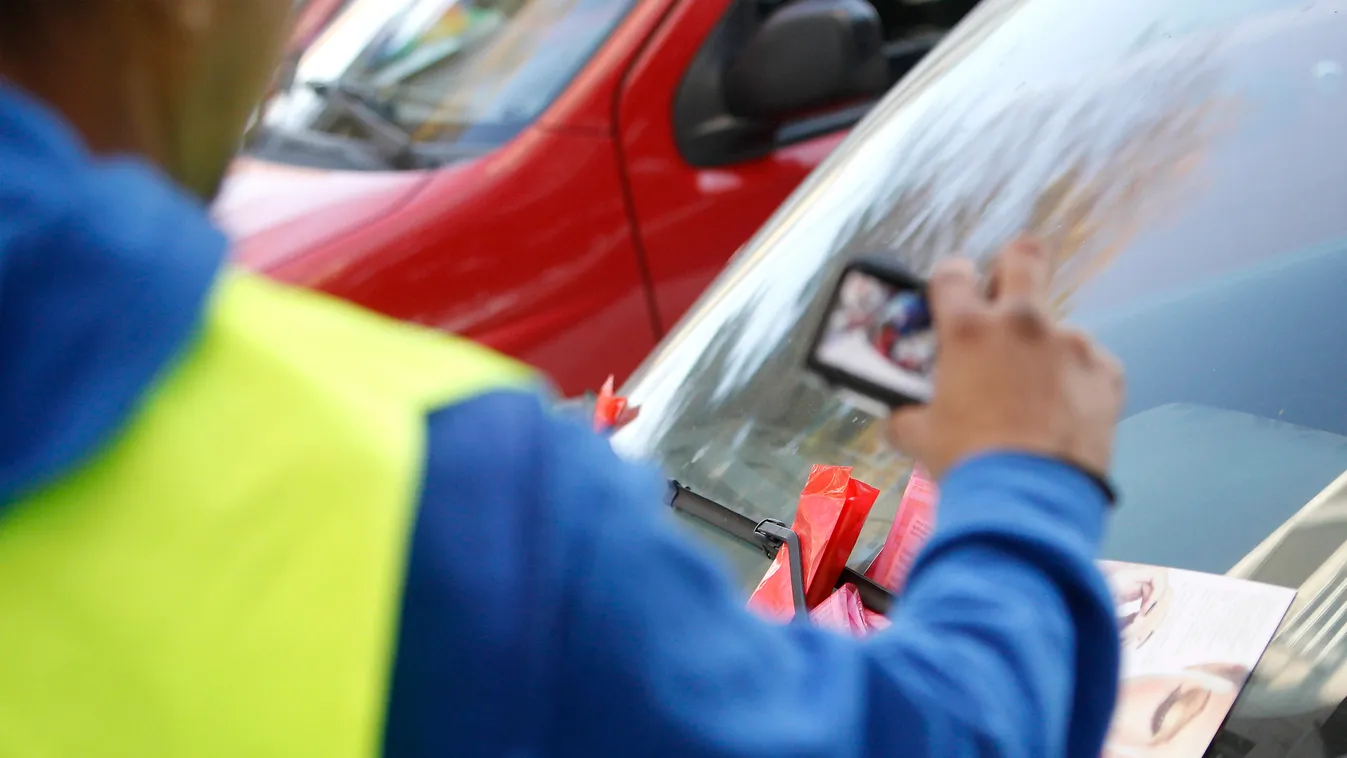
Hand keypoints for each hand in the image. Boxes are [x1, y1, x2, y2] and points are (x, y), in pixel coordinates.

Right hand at [888, 238, 1124, 479]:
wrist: (1029, 498)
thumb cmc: (968, 462)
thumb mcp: (920, 437)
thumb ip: (908, 416)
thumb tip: (899, 419)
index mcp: (967, 330)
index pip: (952, 273)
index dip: (950, 279)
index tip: (951, 295)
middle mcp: (1021, 323)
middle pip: (1024, 256)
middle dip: (1014, 264)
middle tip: (1006, 293)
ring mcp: (1070, 343)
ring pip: (1057, 328)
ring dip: (1044, 351)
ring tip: (1036, 395)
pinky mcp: (1105, 371)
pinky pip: (1089, 365)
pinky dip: (1075, 383)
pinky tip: (1064, 414)